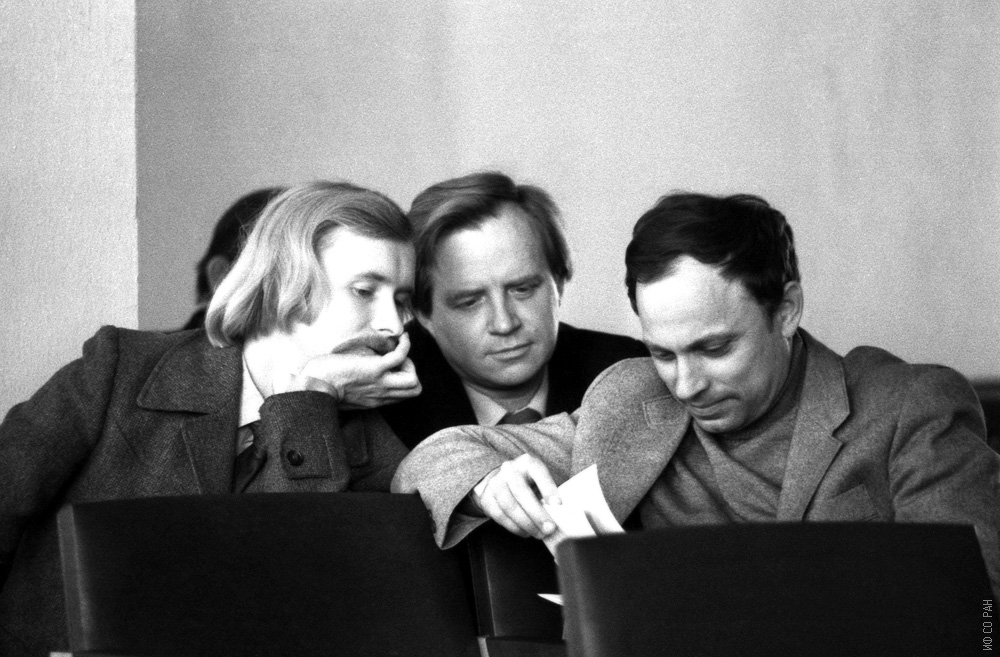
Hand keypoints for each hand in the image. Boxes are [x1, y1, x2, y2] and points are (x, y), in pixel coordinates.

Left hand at [288, 333, 421, 408]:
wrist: (313, 386)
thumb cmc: (322, 386)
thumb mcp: (346, 393)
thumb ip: (359, 387)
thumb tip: (360, 374)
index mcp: (375, 400)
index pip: (403, 397)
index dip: (403, 380)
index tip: (393, 369)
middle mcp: (381, 394)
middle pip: (415, 390)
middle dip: (411, 372)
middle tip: (398, 362)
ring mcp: (380, 382)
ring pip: (413, 380)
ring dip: (410, 363)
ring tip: (398, 352)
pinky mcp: (375, 369)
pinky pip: (400, 356)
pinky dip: (405, 345)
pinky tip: (402, 338)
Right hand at [471, 454, 561, 538]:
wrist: (501, 480)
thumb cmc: (528, 483)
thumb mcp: (540, 480)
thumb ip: (549, 493)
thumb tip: (562, 515)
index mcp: (527, 462)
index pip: (539, 472)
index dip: (548, 488)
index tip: (558, 504)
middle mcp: (509, 470)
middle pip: (522, 492)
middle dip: (537, 513)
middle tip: (549, 528)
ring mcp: (495, 483)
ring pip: (509, 506)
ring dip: (526, 524)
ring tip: (539, 534)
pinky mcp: (487, 498)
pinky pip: (500, 516)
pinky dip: (514, 527)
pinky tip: (526, 532)